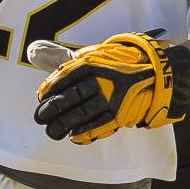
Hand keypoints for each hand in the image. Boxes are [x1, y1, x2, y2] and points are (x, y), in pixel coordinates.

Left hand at [29, 33, 189, 145]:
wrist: (154, 74)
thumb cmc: (118, 65)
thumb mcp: (94, 55)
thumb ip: (69, 61)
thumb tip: (35, 52)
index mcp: (93, 63)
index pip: (65, 76)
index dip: (50, 88)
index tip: (41, 96)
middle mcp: (101, 80)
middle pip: (70, 97)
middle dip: (52, 109)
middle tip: (40, 117)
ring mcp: (111, 98)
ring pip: (81, 114)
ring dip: (63, 124)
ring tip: (52, 131)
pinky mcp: (120, 113)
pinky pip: (98, 125)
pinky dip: (84, 133)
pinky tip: (73, 136)